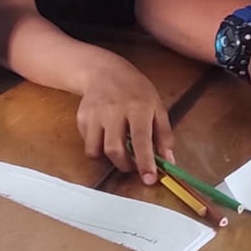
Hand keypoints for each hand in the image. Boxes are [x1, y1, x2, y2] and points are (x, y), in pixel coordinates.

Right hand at [75, 54, 173, 182]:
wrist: (104, 72)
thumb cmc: (135, 90)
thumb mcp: (157, 107)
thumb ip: (164, 135)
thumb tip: (168, 162)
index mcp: (138, 107)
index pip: (141, 139)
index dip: (145, 162)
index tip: (149, 179)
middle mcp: (114, 110)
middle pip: (115, 149)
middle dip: (125, 165)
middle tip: (133, 165)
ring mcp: (95, 114)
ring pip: (96, 150)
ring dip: (109, 159)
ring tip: (119, 151)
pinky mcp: (82, 118)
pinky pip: (88, 144)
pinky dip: (98, 148)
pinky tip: (106, 137)